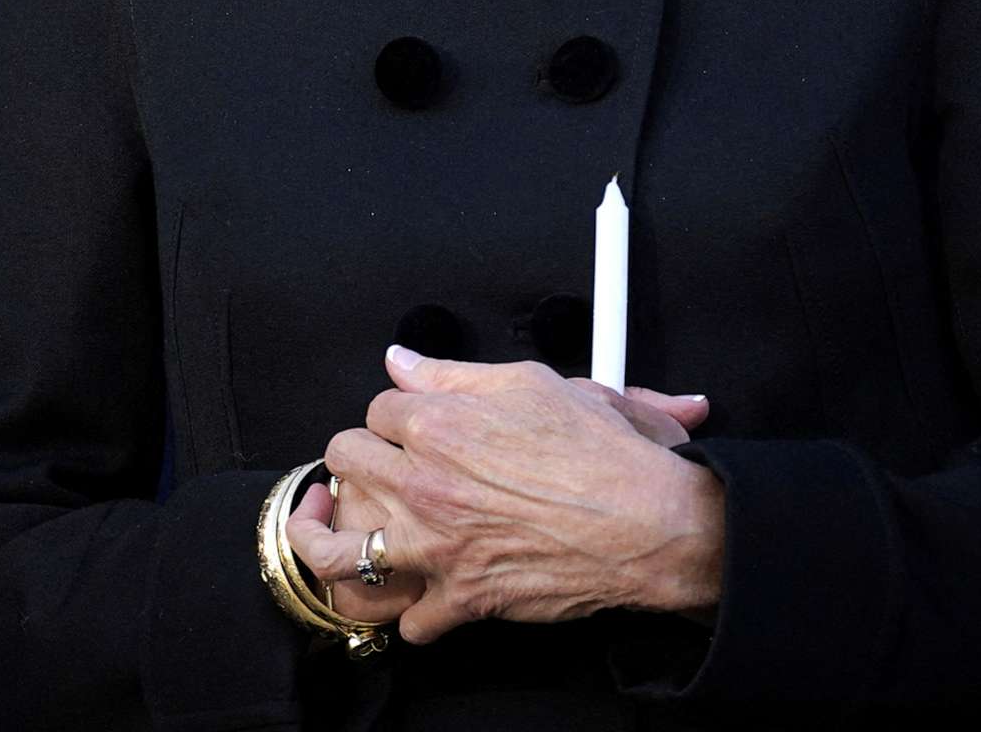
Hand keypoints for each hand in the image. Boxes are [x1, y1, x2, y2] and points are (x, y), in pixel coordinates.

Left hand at [292, 347, 725, 644]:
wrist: (650, 523)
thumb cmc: (605, 454)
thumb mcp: (536, 384)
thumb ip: (457, 373)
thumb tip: (402, 359)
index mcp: (440, 425)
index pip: (377, 408)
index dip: (395, 416)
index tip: (407, 426)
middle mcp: (425, 485)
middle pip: (343, 461)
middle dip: (356, 459)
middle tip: (375, 467)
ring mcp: (436, 547)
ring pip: (337, 553)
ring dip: (331, 541)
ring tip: (334, 533)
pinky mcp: (460, 598)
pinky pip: (406, 621)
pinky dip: (413, 613)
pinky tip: (422, 596)